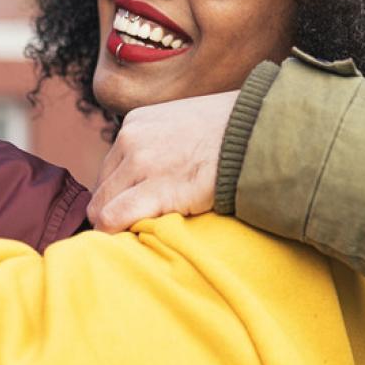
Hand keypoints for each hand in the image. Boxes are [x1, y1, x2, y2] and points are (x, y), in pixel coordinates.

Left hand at [89, 90, 237, 231]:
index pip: (111, 167)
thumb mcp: (187, 123)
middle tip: (137, 228)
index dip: (122, 192)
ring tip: (136, 239)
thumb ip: (165, 143)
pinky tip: (132, 242)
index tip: (137, 207)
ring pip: (102, 207)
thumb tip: (163, 171)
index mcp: (137, 122)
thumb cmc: (236, 132)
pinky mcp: (156, 189)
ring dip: (115, 226)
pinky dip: (116, 233)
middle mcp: (131, 138)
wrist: (262, 132)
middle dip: (115, 210)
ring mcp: (141, 163)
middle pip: (102, 188)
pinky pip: (115, 218)